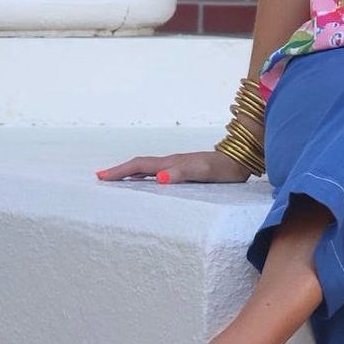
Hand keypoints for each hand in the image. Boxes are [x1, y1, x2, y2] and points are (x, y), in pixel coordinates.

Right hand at [95, 150, 255, 185]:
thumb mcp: (203, 171)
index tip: (101, 177)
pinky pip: (159, 173)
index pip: (140, 166)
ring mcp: (178, 165)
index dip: (120, 171)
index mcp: (171, 162)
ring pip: (148, 168)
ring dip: (131, 174)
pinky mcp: (186, 170)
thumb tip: (158, 178)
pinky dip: (146, 177)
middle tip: (101, 178)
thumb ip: (181, 173)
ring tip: (117, 181)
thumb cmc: (223, 168)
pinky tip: (148, 183)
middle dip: (120, 171)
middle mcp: (172, 162)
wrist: (241, 159)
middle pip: (140, 165)